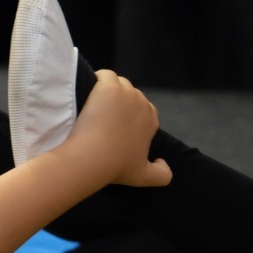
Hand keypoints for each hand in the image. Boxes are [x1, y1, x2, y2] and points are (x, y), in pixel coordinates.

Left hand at [67, 70, 171, 187]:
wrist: (91, 158)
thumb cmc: (115, 168)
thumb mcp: (144, 177)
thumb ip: (162, 174)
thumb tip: (165, 164)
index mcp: (151, 120)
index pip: (141, 108)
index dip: (127, 114)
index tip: (112, 123)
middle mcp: (143, 103)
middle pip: (129, 94)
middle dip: (116, 102)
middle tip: (98, 115)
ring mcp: (126, 92)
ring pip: (117, 83)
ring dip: (107, 89)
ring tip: (91, 104)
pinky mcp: (108, 86)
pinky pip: (104, 75)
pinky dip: (96, 80)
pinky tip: (87, 91)